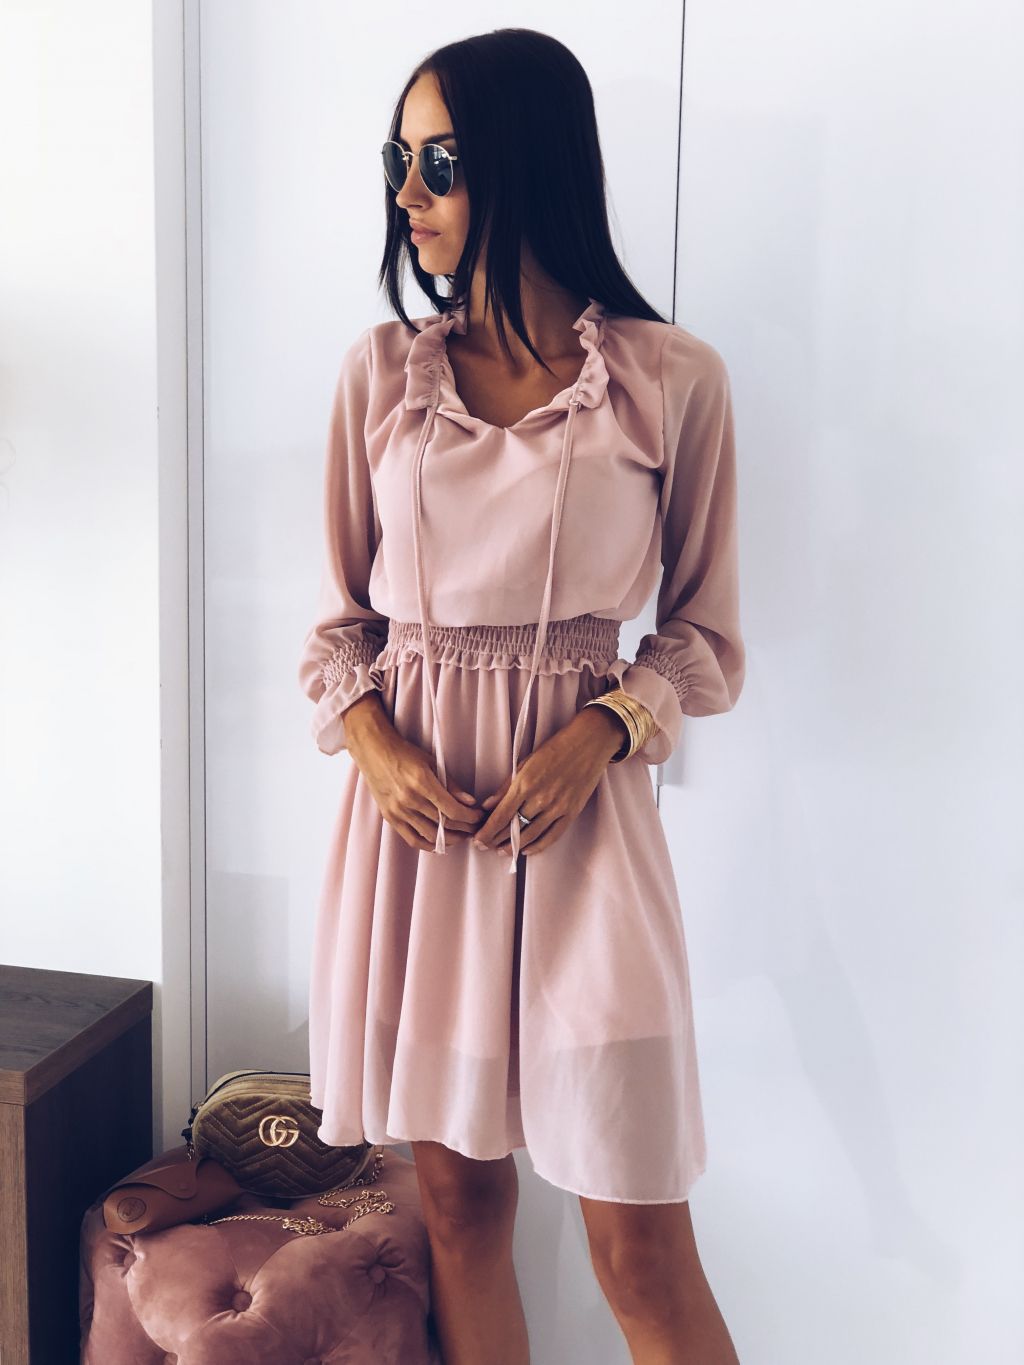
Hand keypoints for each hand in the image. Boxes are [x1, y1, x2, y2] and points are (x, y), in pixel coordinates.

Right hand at [348, 721, 483, 852]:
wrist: (374, 752)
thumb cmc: (405, 754)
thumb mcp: (432, 762)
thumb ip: (451, 784)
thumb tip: (471, 802)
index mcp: (422, 783)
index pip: (452, 809)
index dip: (470, 817)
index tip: (479, 816)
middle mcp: (409, 799)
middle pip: (444, 824)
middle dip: (464, 828)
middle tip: (474, 828)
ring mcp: (398, 810)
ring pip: (430, 835)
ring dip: (450, 839)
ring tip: (461, 836)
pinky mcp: (390, 817)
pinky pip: (412, 839)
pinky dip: (428, 845)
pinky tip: (440, 843)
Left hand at [472, 707, 624, 857]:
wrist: (589, 743)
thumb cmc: (555, 749)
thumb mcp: (525, 762)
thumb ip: (505, 787)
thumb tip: (487, 806)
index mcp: (525, 784)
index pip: (501, 815)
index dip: (487, 831)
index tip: (478, 840)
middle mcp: (540, 798)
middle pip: (513, 828)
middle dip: (496, 840)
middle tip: (485, 846)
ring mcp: (558, 807)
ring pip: (531, 835)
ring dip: (514, 847)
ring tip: (502, 852)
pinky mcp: (571, 812)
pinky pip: (552, 836)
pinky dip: (538, 846)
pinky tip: (526, 851)